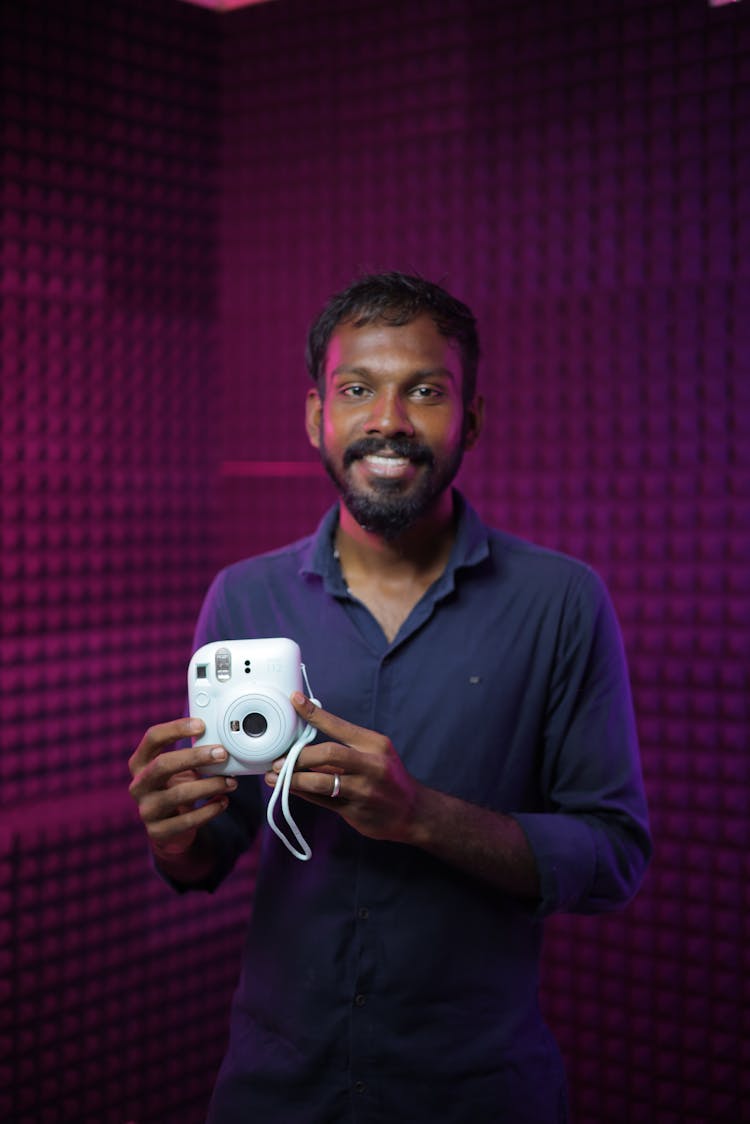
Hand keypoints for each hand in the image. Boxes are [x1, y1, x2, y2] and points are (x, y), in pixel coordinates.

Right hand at [128, 717, 236, 858]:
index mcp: (141, 763)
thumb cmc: (177, 788)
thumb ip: (194, 754)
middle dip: (195, 757)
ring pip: (178, 794)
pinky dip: (210, 809)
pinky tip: (223, 801)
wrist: (170, 828)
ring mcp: (146, 810)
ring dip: (210, 785)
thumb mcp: (181, 769)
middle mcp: (138, 785)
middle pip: (162, 764)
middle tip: (222, 753)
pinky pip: (187, 820)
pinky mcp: (158, 831)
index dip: (176, 729)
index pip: (152, 738)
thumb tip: (223, 740)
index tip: (202, 725)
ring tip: (231, 782)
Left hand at [264, 693, 420, 844]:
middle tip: (279, 759)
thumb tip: (308, 740)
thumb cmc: (389, 778)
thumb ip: (346, 748)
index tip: (295, 701)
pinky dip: (303, 793)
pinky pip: (322, 801)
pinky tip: (290, 788)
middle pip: (328, 754)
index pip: (340, 726)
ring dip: (294, 778)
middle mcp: (372, 766)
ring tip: (275, 776)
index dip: (315, 714)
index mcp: (375, 745)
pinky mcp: (356, 811)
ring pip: (321, 782)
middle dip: (299, 756)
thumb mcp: (376, 755)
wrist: (414, 812)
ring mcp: (364, 791)